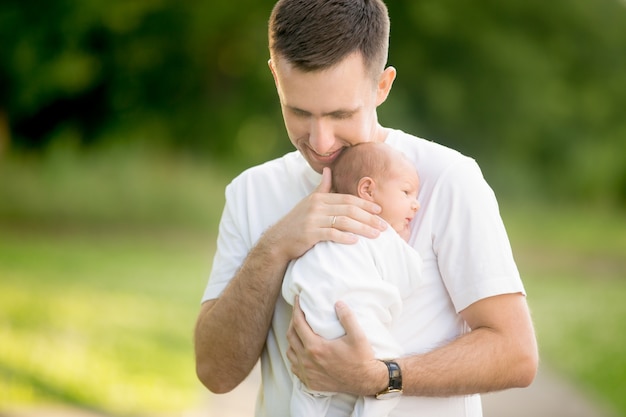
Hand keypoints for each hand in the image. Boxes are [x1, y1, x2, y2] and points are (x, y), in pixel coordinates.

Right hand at [267, 167, 386, 262]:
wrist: (278, 240)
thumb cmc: (297, 222)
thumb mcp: (309, 202)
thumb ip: (322, 188)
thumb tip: (329, 170)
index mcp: (320, 198)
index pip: (347, 199)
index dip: (365, 204)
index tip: (380, 210)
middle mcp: (317, 206)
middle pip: (349, 209)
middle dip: (369, 217)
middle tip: (384, 225)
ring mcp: (312, 220)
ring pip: (343, 221)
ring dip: (362, 228)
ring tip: (376, 235)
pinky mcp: (309, 234)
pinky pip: (331, 234)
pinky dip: (344, 237)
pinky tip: (355, 241)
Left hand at [286, 297, 384, 395]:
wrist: (366, 382)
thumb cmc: (362, 358)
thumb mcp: (358, 335)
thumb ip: (347, 317)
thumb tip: (338, 303)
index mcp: (316, 347)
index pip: (298, 324)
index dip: (296, 309)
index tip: (297, 300)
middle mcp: (307, 361)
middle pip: (291, 336)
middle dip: (293, 321)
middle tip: (299, 313)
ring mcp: (307, 373)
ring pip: (290, 352)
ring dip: (292, 340)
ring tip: (299, 331)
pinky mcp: (310, 382)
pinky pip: (294, 367)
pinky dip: (295, 356)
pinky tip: (302, 352)